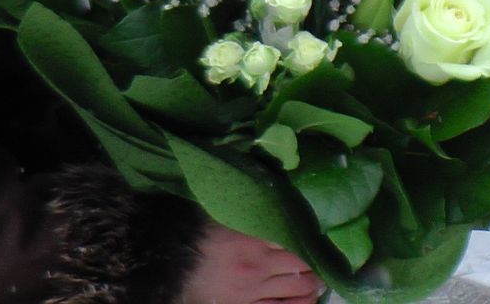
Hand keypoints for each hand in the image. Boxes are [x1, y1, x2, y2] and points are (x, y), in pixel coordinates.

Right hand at [178, 225, 322, 303]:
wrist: (167, 264)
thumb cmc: (192, 235)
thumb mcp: (221, 215)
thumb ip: (247, 212)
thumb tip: (269, 195)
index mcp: (253, 236)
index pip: (294, 235)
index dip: (309, 235)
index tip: (316, 234)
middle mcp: (259, 263)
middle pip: (302, 263)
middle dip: (316, 263)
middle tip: (323, 261)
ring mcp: (253, 289)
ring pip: (298, 288)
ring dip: (313, 284)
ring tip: (320, 281)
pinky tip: (309, 300)